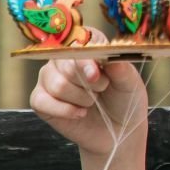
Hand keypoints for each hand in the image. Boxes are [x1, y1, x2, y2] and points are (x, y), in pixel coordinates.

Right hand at [29, 57, 149, 156]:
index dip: (86, 59)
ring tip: (92, 101)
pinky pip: (42, 101)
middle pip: (66, 65)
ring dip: (80, 98)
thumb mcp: (130, 83)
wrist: (116, 128)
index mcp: (87, 45)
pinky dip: (66, 111)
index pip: (79, 41)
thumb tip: (110, 57)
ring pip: (57, 85)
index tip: (97, 74)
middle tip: (101, 90)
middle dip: (88, 83)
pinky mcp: (39, 98)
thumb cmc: (123, 99)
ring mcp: (49, 77)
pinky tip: (80, 113)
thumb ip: (121, 68)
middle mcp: (63, 58)